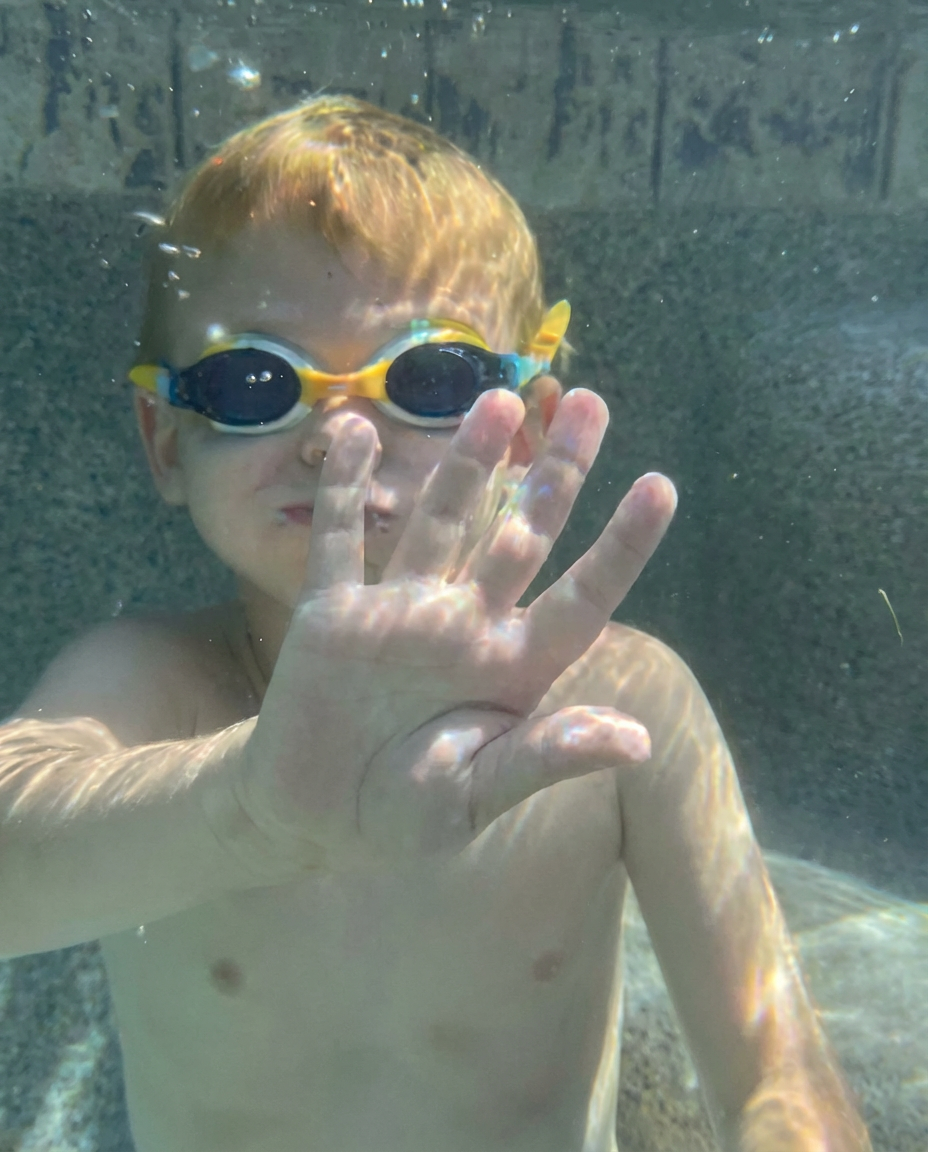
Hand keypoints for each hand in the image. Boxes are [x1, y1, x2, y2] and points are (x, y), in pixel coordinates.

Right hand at [237, 388, 676, 867]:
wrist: (312, 817)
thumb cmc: (403, 816)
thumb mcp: (475, 798)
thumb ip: (544, 759)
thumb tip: (636, 739)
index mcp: (510, 668)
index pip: (580, 597)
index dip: (621, 545)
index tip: (660, 485)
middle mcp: (464, 624)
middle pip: (522, 532)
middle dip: (556, 472)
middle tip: (590, 402)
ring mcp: (398, 610)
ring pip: (442, 519)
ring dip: (469, 462)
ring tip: (499, 400)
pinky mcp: (333, 611)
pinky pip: (340, 539)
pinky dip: (346, 490)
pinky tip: (352, 431)